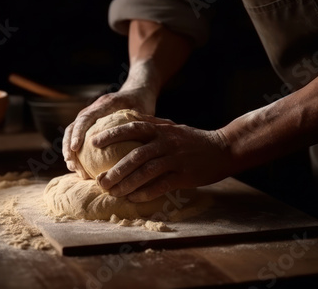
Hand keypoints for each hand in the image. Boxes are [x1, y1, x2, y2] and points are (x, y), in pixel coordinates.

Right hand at [63, 87, 155, 178]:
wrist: (137, 91)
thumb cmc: (142, 103)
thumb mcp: (143, 112)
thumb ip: (136, 126)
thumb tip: (134, 152)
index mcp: (104, 103)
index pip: (85, 118)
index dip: (77, 133)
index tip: (75, 149)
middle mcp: (93, 108)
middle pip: (72, 126)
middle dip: (68, 146)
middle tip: (72, 165)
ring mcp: (89, 115)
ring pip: (72, 132)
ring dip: (70, 151)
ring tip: (74, 169)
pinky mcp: (90, 122)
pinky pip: (80, 136)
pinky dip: (78, 151)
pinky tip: (82, 168)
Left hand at [93, 117, 231, 201]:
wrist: (223, 149)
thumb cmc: (192, 139)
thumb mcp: (171, 127)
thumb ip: (151, 124)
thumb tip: (127, 120)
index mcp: (161, 129)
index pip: (132, 128)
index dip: (111, 135)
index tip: (93, 142)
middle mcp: (166, 143)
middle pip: (135, 156)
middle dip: (115, 169)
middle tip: (99, 180)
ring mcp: (175, 159)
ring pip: (145, 173)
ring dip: (126, 184)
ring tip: (112, 192)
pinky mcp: (183, 175)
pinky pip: (160, 186)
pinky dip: (145, 193)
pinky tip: (132, 199)